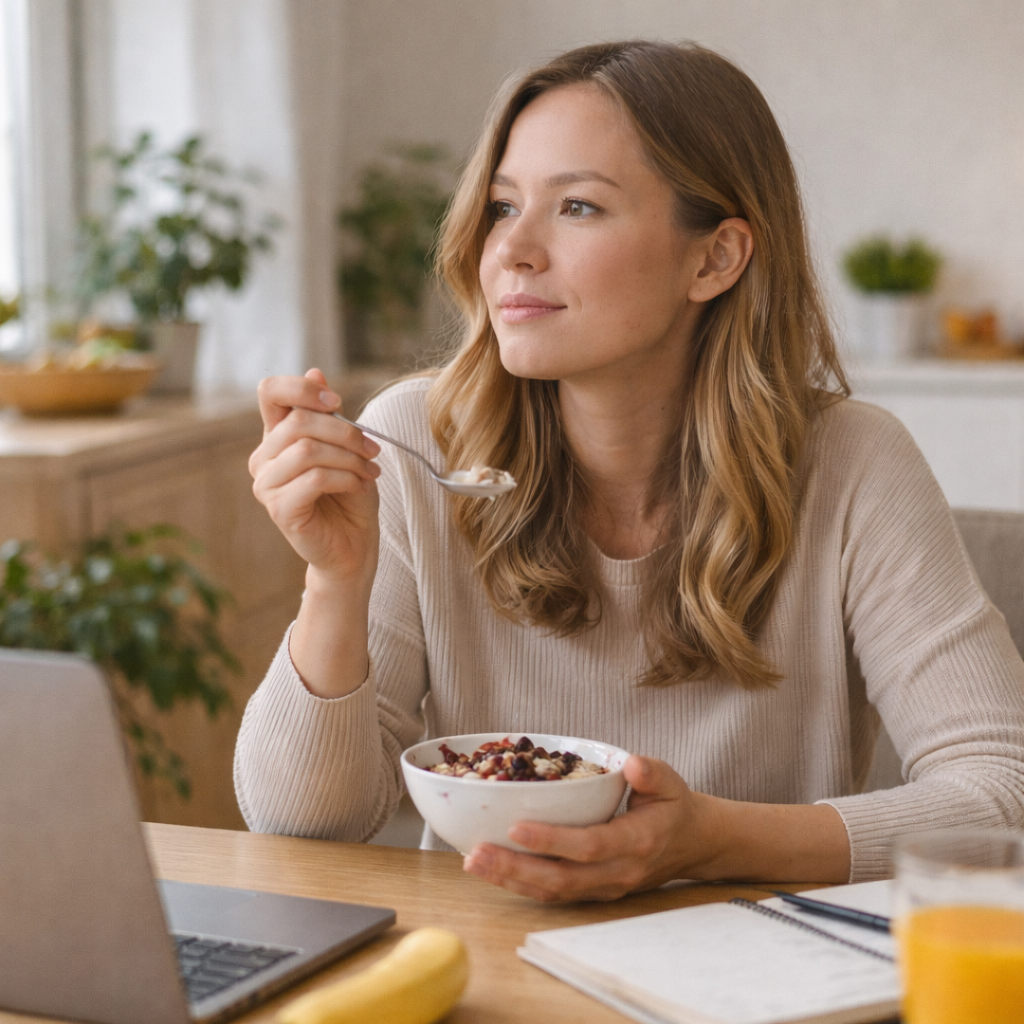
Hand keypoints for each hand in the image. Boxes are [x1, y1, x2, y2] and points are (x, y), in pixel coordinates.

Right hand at [250, 369, 381, 584]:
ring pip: (307, 450)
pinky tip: (359, 487)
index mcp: (276, 436)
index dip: (303, 388)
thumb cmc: (349, 497)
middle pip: (299, 421)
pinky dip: (346, 479)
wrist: (353, 546)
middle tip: (372, 451)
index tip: (337, 403)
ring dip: (349, 458)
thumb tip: (316, 371)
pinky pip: (314, 479)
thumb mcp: (346, 448)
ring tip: (368, 472)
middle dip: (345, 432)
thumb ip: (328, 414)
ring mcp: (266, 485)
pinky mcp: (279, 509)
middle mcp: (264, 458)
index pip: (270, 391)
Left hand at [462, 755, 695, 901]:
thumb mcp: (671, 781)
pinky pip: (553, 894)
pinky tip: (491, 869)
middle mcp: (618, 871)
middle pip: (562, 878)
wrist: (690, 844)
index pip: (589, 845)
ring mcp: (605, 888)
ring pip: (552, 891)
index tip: (515, 828)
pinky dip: (520, 885)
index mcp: (637, 841)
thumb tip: (633, 765)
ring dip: (510, 880)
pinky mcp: (592, 893)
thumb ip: (652, 772)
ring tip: (472, 862)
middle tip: (476, 853)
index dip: (551, 841)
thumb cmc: (672, 806)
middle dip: (515, 868)